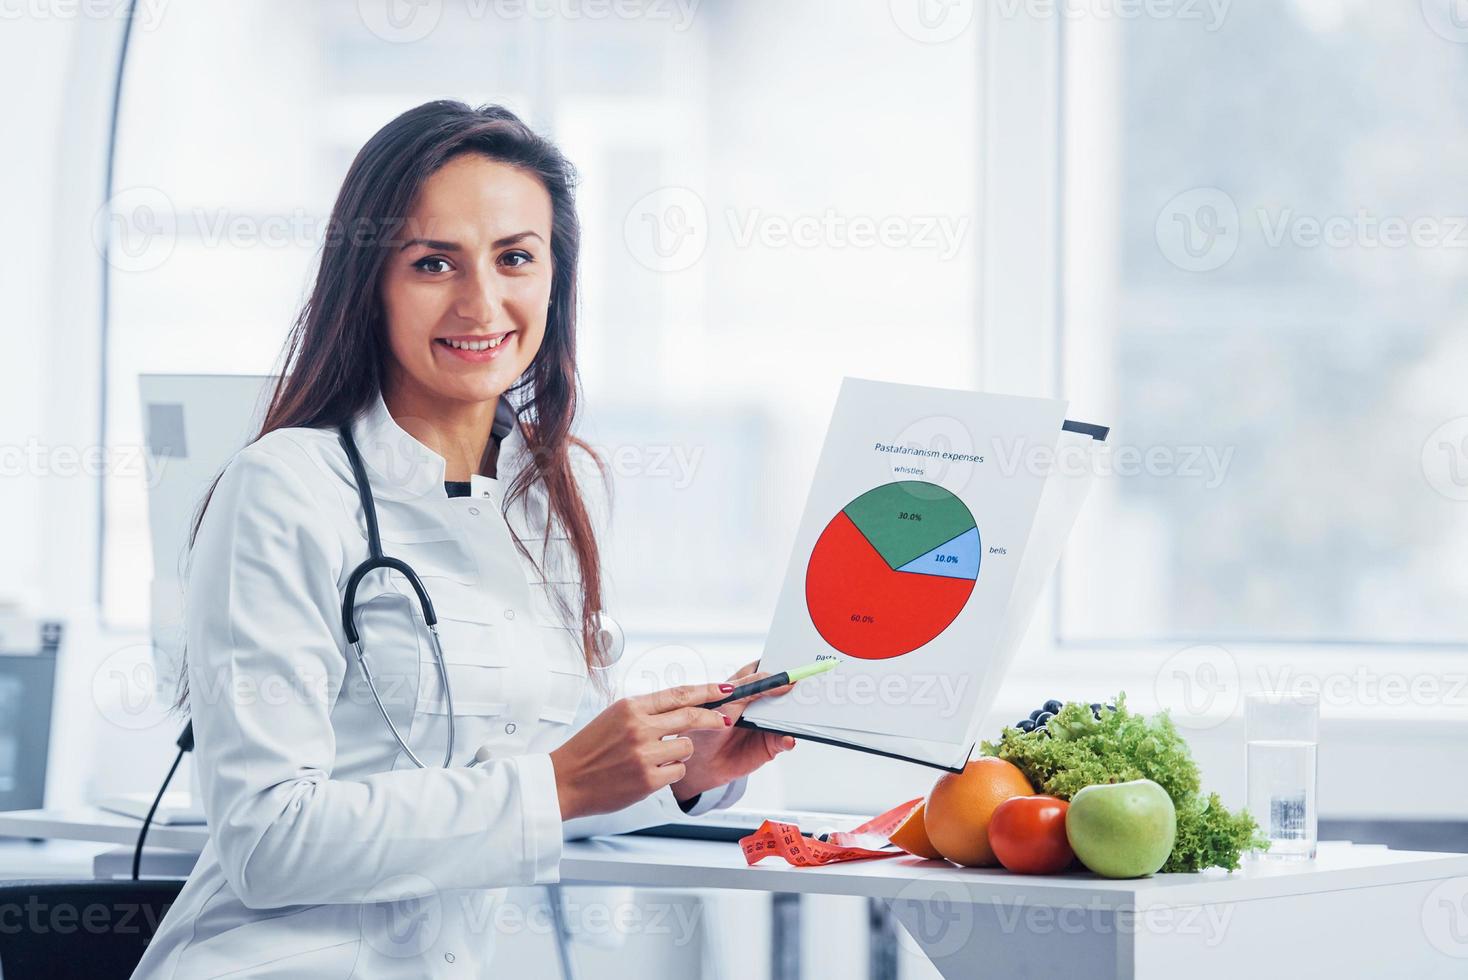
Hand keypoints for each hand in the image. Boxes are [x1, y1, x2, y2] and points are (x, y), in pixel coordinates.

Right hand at [549, 682, 732, 820]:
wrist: (565, 780)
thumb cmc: (589, 749)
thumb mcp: (614, 717)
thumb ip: (645, 711)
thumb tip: (681, 705)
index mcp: (630, 707)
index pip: (678, 693)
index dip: (706, 690)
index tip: (725, 689)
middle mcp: (638, 727)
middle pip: (690, 716)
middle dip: (713, 717)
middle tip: (725, 719)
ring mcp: (644, 754)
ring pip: (686, 747)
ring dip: (679, 751)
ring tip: (655, 757)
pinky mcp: (647, 779)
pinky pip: (678, 770)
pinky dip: (670, 771)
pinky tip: (650, 773)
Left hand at [674, 661, 796, 802]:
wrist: (698, 762)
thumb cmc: (706, 726)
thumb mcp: (728, 700)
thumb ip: (754, 688)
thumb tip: (781, 682)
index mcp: (747, 686)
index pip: (768, 670)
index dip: (782, 666)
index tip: (796, 664)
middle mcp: (760, 704)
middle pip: (785, 692)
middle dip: (797, 689)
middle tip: (808, 685)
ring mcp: (767, 724)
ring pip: (788, 716)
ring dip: (797, 715)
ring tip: (804, 711)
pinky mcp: (771, 744)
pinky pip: (785, 740)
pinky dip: (788, 739)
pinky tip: (788, 738)